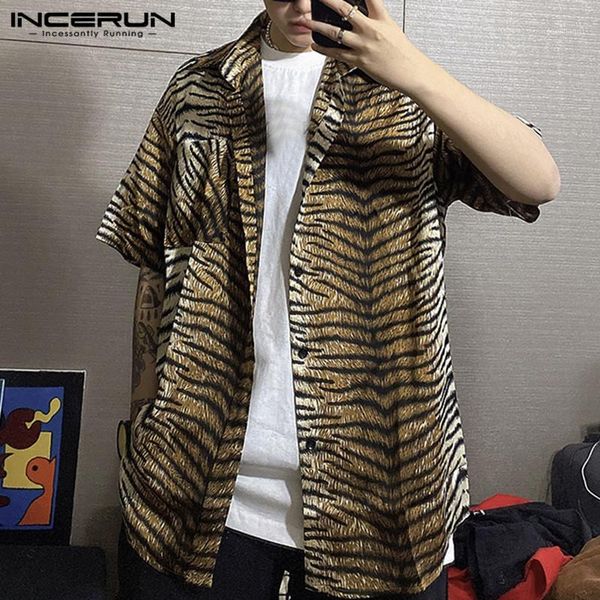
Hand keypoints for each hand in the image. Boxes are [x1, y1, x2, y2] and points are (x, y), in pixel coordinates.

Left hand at [300, 0, 433, 94]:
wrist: (410, 71)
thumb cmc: (402, 53)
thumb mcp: (391, 28)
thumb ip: (376, 19)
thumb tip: (363, 15)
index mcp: (381, 18)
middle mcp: (370, 29)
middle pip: (345, 9)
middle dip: (329, 1)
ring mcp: (363, 45)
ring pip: (335, 32)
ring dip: (318, 26)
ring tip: (307, 22)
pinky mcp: (359, 60)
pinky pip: (336, 53)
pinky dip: (324, 49)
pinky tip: (315, 45)